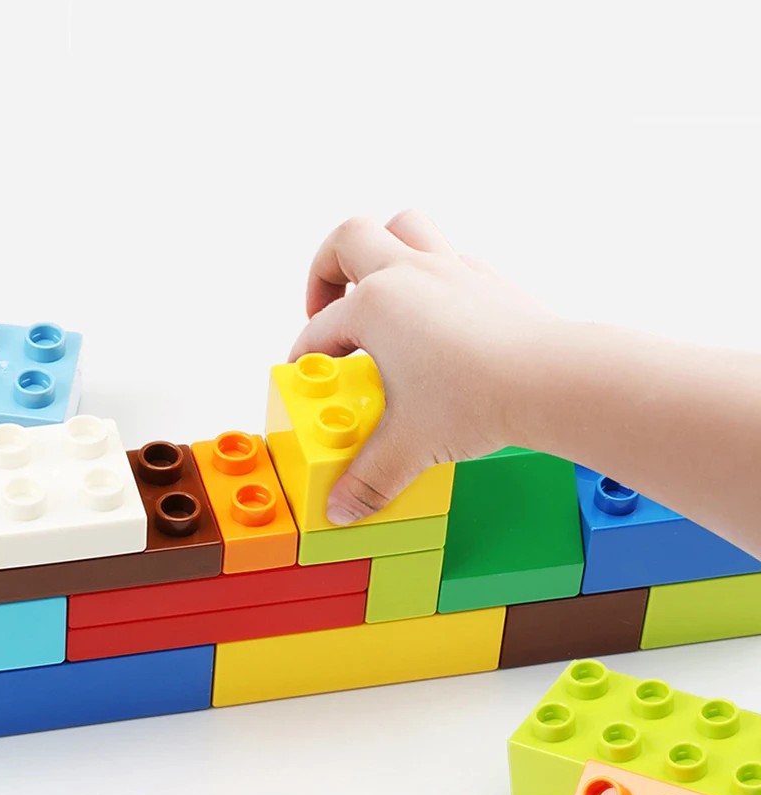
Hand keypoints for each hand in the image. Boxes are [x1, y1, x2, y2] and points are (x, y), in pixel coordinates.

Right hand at [288, 209, 558, 525]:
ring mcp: (450, 269)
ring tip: (374, 288)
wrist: (551, 379)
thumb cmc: (479, 399)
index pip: (320, 330)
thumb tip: (343, 507)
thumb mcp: (409, 444)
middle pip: (348, 239)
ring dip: (380, 247)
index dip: (305, 357)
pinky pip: (449, 254)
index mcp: (377, 306)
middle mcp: (409, 274)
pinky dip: (431, 273)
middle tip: (326, 308)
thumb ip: (368, 478)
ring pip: (404, 224)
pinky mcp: (485, 278)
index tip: (307, 378)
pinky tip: (435, 314)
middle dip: (324, 269)